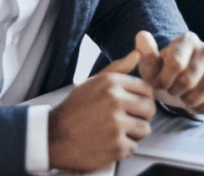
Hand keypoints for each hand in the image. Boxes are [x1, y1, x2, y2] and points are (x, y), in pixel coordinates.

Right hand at [48, 47, 155, 171]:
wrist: (54, 136)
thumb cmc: (74, 110)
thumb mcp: (93, 82)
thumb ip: (118, 68)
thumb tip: (138, 54)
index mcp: (111, 83)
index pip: (146, 89)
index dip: (142, 99)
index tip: (132, 106)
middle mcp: (115, 100)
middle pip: (149, 109)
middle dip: (140, 116)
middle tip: (125, 120)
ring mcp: (116, 124)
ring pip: (144, 129)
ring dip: (133, 134)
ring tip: (116, 132)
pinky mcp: (116, 146)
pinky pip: (133, 147)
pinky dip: (123, 149)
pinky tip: (108, 143)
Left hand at [135, 31, 203, 114]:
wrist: (181, 79)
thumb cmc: (164, 71)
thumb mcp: (150, 65)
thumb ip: (146, 54)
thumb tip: (142, 36)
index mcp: (188, 40)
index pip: (176, 64)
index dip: (163, 80)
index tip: (160, 82)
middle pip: (187, 82)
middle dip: (174, 91)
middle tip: (172, 89)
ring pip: (200, 95)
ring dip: (186, 101)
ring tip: (184, 94)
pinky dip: (202, 109)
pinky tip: (197, 100)